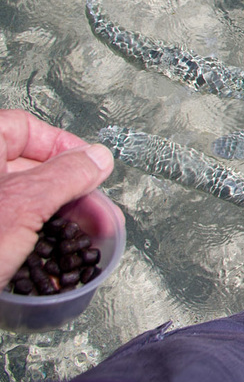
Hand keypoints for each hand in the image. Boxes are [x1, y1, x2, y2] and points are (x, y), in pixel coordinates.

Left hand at [0, 110, 113, 289]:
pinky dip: (35, 237)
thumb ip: (67, 175)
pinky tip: (53, 253)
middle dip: (70, 190)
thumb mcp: (25, 205)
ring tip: (85, 236)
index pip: (25, 129)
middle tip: (95, 208)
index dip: (64, 146)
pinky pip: (10, 227)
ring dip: (59, 217)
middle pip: (28, 168)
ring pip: (22, 201)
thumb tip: (95, 158)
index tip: (90, 166)